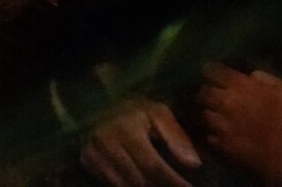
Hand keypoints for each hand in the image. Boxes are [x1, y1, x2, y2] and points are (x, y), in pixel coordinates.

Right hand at [81, 98, 200, 186]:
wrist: (101, 103)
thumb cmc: (136, 110)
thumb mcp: (160, 114)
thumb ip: (177, 137)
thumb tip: (194, 164)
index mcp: (127, 129)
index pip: (153, 166)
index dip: (174, 182)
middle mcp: (106, 142)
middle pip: (139, 180)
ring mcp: (93, 152)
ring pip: (125, 186)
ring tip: (160, 185)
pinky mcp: (87, 160)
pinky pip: (111, 183)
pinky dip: (128, 186)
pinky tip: (142, 183)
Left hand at [195, 65, 281, 186]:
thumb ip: (265, 79)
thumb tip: (250, 75)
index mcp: (242, 86)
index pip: (212, 71)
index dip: (211, 72)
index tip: (212, 75)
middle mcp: (226, 102)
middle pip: (203, 92)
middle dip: (207, 92)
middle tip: (213, 96)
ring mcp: (222, 125)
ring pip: (204, 114)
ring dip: (210, 113)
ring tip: (218, 116)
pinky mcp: (223, 146)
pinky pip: (210, 136)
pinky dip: (214, 134)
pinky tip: (223, 135)